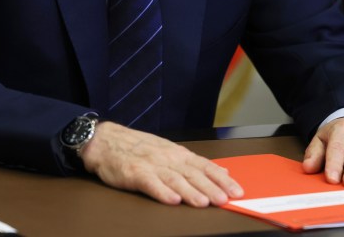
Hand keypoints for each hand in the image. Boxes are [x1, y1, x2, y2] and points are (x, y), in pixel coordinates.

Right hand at [78, 121, 243, 206]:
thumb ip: (195, 163)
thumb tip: (223, 170)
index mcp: (178, 154)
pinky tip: (172, 200)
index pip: (205, 166)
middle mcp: (168, 158)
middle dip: (210, 188)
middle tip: (225, 200)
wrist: (107, 141)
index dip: (221, 179)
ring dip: (190, 191)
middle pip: (193, 174)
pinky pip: (150, 183)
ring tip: (203, 202)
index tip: (236, 191)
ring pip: (174, 179)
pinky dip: (161, 191)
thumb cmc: (139, 148)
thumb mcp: (170, 151)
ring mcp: (151, 165)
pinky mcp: (134, 172)